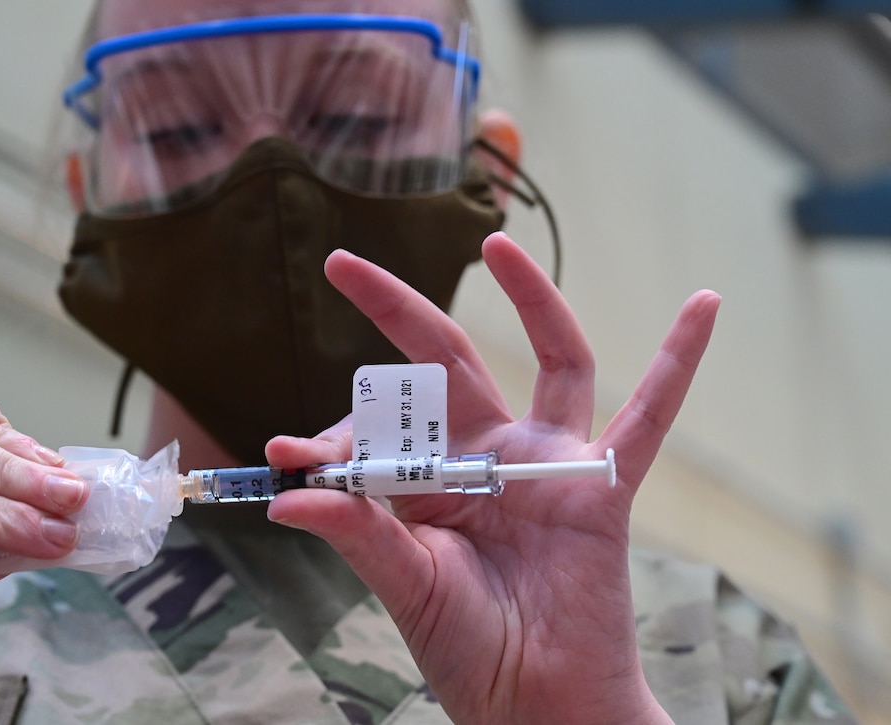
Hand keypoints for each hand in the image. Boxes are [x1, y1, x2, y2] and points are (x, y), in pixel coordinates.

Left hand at [265, 232, 718, 723]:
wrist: (536, 704)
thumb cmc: (467, 649)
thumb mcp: (402, 582)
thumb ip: (355, 530)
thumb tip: (285, 497)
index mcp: (431, 480)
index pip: (381, 426)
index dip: (335, 433)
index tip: (288, 451)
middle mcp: (489, 457)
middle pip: (448, 361)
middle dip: (397, 311)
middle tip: (346, 265)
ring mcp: (549, 464)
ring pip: (552, 360)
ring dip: (532, 298)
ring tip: (496, 244)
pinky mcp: (603, 487)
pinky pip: (650, 416)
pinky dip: (679, 362)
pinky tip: (704, 305)